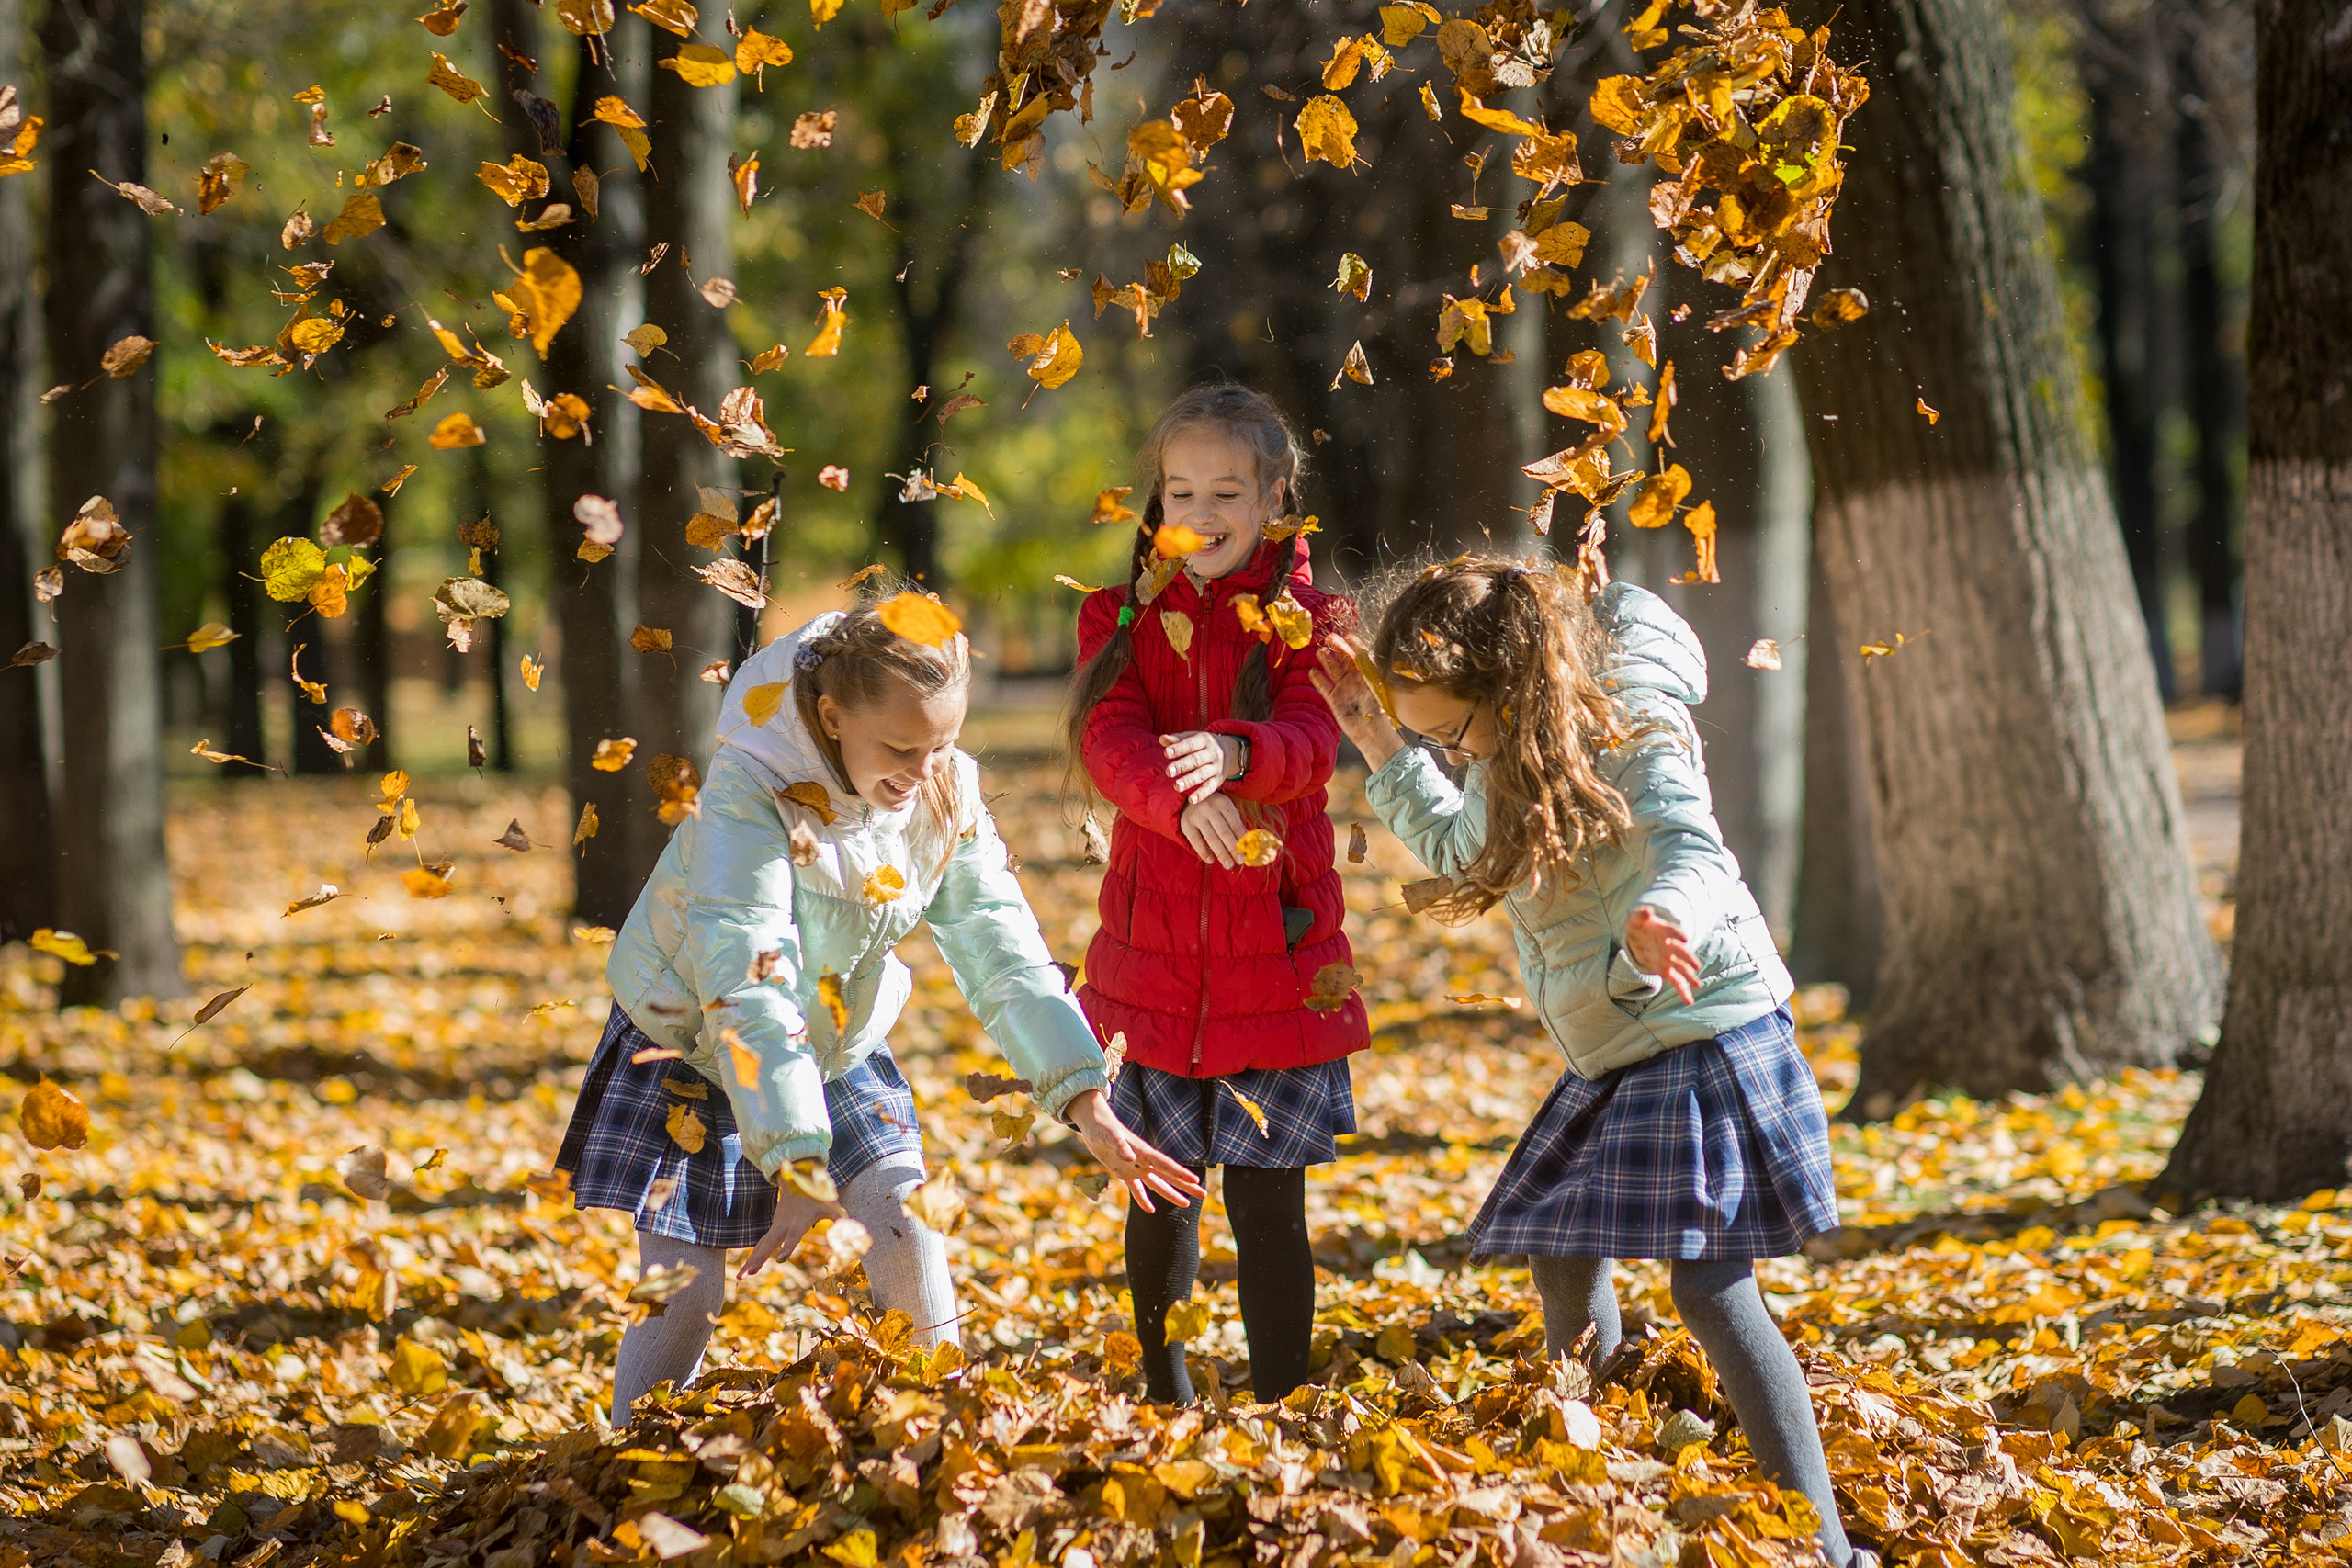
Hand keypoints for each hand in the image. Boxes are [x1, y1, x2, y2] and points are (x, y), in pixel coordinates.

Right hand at [738, 1170, 838, 1277]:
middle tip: (750, 1273)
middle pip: (769, 1243)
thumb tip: (853, 1233)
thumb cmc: (817, 1196)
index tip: (780, 1259)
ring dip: (751, 1261)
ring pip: (761, 1245)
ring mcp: (776, 1226)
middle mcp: (784, 1224)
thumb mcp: (831, 1205)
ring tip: (740, 1278)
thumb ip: (840, 1219)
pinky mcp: (773, 1229)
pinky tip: (746, 1271)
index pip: (793, 1236)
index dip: (787, 1247)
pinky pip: (761, 1245)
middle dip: (759, 1258)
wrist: (795, 1180)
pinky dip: (752, 1257)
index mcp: (799, 1220)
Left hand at [1067, 1089, 1205, 1212]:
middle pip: (1169, 1176)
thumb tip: (1131, 1159)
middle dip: (1186, 1185)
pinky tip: (1150, 1210)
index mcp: (1144, 1152)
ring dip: (1171, 1194)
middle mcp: (1144, 1161)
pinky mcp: (1124, 1173)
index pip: (1166, 1164)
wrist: (1094, 1125)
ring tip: (1187, 1204)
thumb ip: (1121, 1145)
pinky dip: (1142, 1199)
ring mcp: (1135, 1168)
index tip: (1196, 1180)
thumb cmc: (1104, 1127)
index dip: (1180, 1173)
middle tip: (1204, 1194)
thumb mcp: (1110, 1136)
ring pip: (1157, 1184)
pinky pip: (1136, 1189)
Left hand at [1161, 731, 1237, 804]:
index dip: (1179, 748)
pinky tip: (1191, 800)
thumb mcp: (1192, 738)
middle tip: (1168, 772)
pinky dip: (1201, 794)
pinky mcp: (1218, 780)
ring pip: (1202, 774)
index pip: (1191, 744)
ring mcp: (1217, 767)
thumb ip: (1177, 740)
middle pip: (1196, 760)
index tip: (1166, 753)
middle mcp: (1213, 753)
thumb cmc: (1202, 745)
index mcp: (1205, 739)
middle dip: (1181, 766)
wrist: (1229, 753)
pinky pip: (1210, 788)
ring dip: (1189, 781)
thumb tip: (1162, 739)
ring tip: (1176, 787)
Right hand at [1178, 795, 1246, 868]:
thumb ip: (1237, 825)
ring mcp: (1196, 816)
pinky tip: (1211, 861)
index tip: (1248, 852)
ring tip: (1228, 865)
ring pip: (1211, 838)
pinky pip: (1195, 841)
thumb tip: (1249, 844)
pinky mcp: (1186, 824)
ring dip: (1221, 853)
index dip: (1242, 839)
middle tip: (1240, 861)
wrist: (1189, 801)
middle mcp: (1209, 808)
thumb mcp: (1226, 811)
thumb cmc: (1214, 809)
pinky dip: (1203, 852)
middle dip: (1233, 848)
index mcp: (1223, 804)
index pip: (1235, 824)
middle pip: (1223, 832)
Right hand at [1310, 638, 1403, 769]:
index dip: (1352, 645)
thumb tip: (1363, 649)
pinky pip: (1324, 687)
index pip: (1358, 655)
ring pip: (1333, 670)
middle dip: (1337, 648)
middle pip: (1343, 660)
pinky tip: (1312, 671)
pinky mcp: (1335, 700)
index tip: (1347, 635)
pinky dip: (1318, 680)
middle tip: (1329, 637)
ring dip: (1327, 660)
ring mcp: (1344, 689)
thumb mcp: (1374, 682)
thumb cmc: (1377, 707)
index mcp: (1366, 674)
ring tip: (1320, 651)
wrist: (1372, 729)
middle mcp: (1354, 679)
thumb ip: (1367, 666)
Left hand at [1624, 906, 1700, 1004]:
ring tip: (1697, 986)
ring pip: (1681, 969)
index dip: (1677, 934)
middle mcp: (1670, 946)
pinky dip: (1682, 991)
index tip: (1683, 938)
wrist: (1637, 935)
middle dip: (1688, 959)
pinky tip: (1689, 1001)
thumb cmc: (1638, 925)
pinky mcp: (1664, 969)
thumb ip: (1640, 915)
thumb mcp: (1635, 919)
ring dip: (1689, 977)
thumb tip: (1647, 911)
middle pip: (1680, 952)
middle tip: (1696, 966)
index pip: (1672, 931)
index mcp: (1664, 931)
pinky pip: (1675, 981)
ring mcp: (1668, 959)